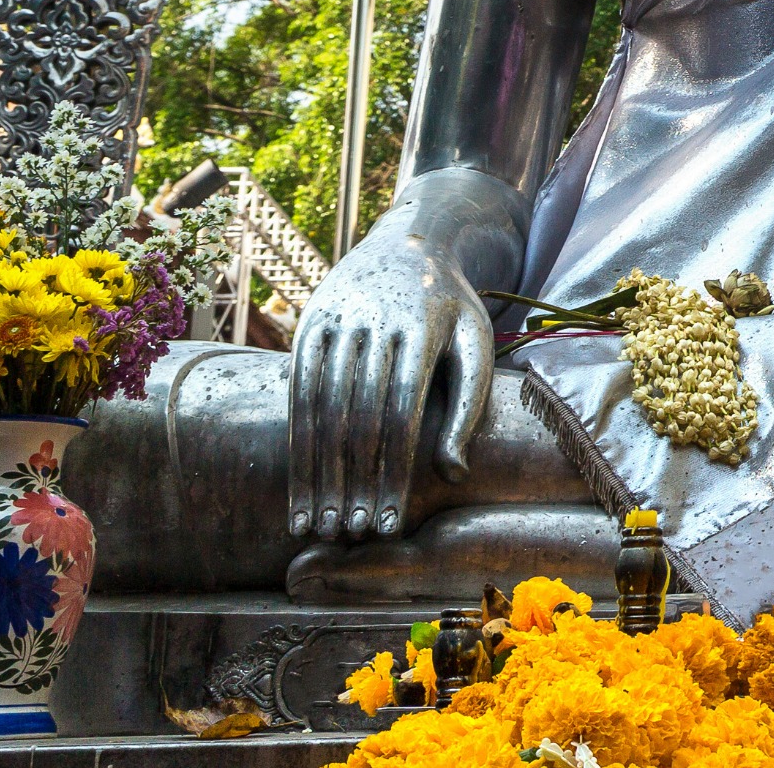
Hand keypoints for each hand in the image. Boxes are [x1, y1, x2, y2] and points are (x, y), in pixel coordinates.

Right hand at [287, 170, 519, 542]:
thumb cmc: (452, 306)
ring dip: (318, 472)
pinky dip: (297, 444)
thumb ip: (469, 406)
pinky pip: (298, 392)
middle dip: (353, 481)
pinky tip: (300, 486)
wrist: (412, 239)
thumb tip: (454, 473)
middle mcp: (375, 320)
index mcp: (423, 326)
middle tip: (353, 534)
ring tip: (319, 524)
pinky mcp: (308, 324)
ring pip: (321, 408)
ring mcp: (337, 320)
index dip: (393, 471)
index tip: (390, 522)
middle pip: (358, 415)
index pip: (402, 411)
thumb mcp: (476, 344)